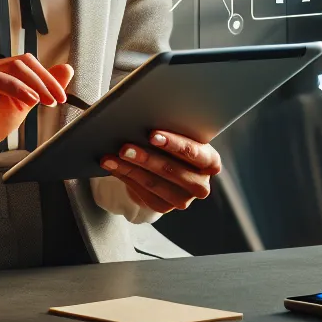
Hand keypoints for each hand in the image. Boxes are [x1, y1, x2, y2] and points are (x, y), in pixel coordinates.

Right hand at [0, 55, 72, 176]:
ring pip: (11, 67)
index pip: (28, 62)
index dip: (48, 76)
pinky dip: (16, 88)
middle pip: (22, 61)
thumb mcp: (21, 106)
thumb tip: (65, 70)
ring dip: (35, 83)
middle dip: (45, 80)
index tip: (61, 95)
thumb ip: (41, 88)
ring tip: (46, 100)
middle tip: (57, 98)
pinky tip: (29, 100)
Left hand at [101, 130, 221, 213]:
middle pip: (171, 170)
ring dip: (129, 168)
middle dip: (146, 158)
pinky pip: (142, 192)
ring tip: (111, 156)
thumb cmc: (174, 143)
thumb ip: (172, 127)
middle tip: (124, 147)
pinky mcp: (164, 207)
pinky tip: (112, 166)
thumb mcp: (179, 135)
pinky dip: (125, 176)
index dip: (173, 144)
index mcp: (210, 161)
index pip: (194, 152)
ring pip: (153, 183)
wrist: (168, 168)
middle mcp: (201, 184)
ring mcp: (183, 199)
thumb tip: (144, 114)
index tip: (152, 135)